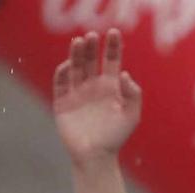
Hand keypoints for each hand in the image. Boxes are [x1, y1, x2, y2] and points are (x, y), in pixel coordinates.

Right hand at [53, 30, 140, 165]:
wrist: (96, 158)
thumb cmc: (115, 138)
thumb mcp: (132, 116)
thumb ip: (133, 94)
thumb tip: (124, 74)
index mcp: (110, 87)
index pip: (111, 60)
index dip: (112, 46)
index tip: (114, 32)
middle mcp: (93, 87)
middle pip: (92, 59)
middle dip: (92, 46)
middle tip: (92, 36)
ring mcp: (77, 94)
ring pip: (76, 67)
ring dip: (77, 53)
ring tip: (79, 41)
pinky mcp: (63, 103)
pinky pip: (61, 83)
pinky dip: (63, 72)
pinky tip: (69, 65)